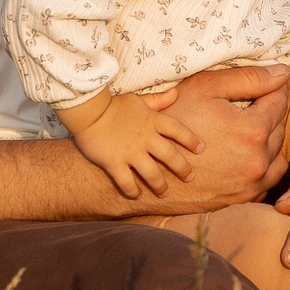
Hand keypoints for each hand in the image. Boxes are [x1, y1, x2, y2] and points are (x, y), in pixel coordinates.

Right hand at [59, 88, 200, 199]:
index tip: (201, 149)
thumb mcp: (138, 100)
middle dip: (182, 168)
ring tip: (165, 193)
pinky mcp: (114, 162)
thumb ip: (157, 100)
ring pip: (152, 173)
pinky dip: (132, 191)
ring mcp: (130, 152)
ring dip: (160, 185)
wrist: (88, 112)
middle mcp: (145, 138)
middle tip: (190, 177)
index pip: (178, 130)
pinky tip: (137, 196)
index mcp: (153, 121)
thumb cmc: (113, 105)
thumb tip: (175, 93)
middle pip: (170, 156)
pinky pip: (126, 181)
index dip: (191, 140)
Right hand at [151, 64, 289, 209]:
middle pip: (280, 128)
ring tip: (248, 129)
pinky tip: (244, 153)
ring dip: (269, 141)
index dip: (273, 88)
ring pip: (277, 155)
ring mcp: (250, 183)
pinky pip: (267, 178)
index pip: (280, 101)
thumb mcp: (205, 88)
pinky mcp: (241, 198)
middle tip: (251, 104)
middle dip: (269, 114)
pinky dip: (262, 164)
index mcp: (253, 131)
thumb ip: (248, 78)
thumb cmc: (172, 120)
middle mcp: (258, 161)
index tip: (264, 84)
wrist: (147, 166)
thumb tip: (283, 73)